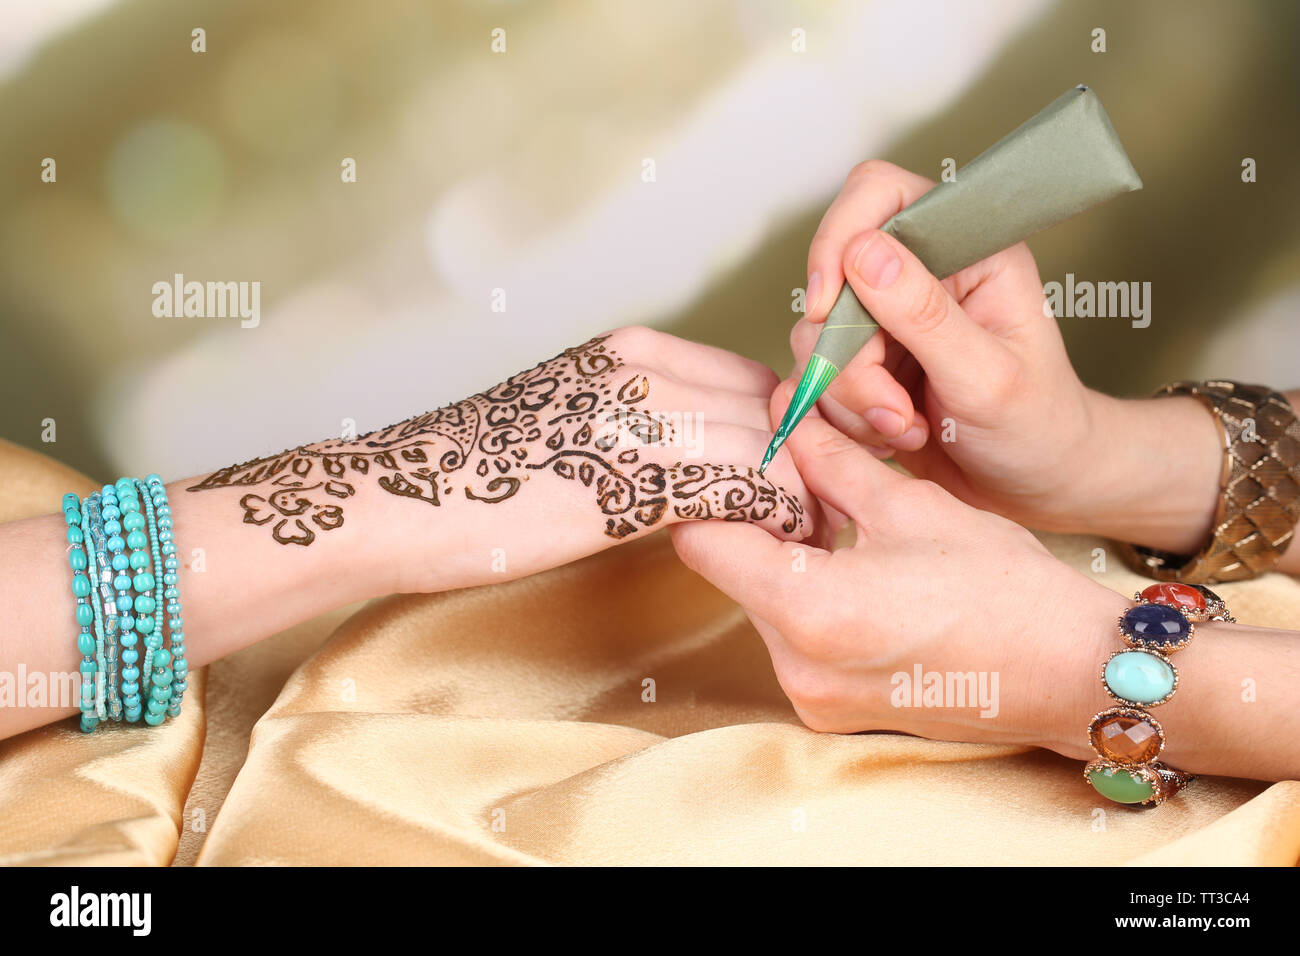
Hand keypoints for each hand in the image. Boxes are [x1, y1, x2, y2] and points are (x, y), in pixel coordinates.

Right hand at [184, 326, 814, 592]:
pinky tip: (772, 551)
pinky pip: (746, 490)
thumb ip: (635, 422)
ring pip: (772, 447)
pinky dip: (774, 522)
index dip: (785, 429)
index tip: (797, 475)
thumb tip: (698, 463)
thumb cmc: (473, 472)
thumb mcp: (566, 417)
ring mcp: (643, 417)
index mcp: (631, 349)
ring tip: (805, 541)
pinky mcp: (637, 478)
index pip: (749, 378)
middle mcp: (646, 368)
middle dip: (807, 462)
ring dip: (800, 498)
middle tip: (818, 516)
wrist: (400, 498)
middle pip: (772, 408)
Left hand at [671, 405, 1124, 752]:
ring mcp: (813, 697)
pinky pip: (794, 642)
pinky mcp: (833, 711)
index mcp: (808, 611)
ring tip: (837, 522)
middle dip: (759, 524)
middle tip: (797, 478)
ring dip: (786, 563)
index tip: (741, 462)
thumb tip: (786, 419)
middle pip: (733, 576)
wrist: (1072, 673)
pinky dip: (809, 602)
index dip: (717, 494)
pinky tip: (854, 569)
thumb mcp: (909, 505)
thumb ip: (830, 460)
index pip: (705, 544)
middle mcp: (796, 667)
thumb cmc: (1006, 590)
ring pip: (763, 608)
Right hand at [792, 160, 1221, 550]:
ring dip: (849, 399)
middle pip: (833, 284)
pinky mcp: (864, 365)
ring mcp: (886, 320)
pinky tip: (891, 438)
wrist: (1034, 487)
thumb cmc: (1037, 427)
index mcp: (968, 247)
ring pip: (817, 340)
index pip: (879, 194)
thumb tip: (863, 252)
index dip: (839, 241)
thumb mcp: (988, 377)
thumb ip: (925, 315)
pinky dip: (840, 418)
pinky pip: (815, 380)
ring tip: (907, 430)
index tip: (828, 309)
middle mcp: (921, 273)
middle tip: (895, 413)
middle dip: (850, 360)